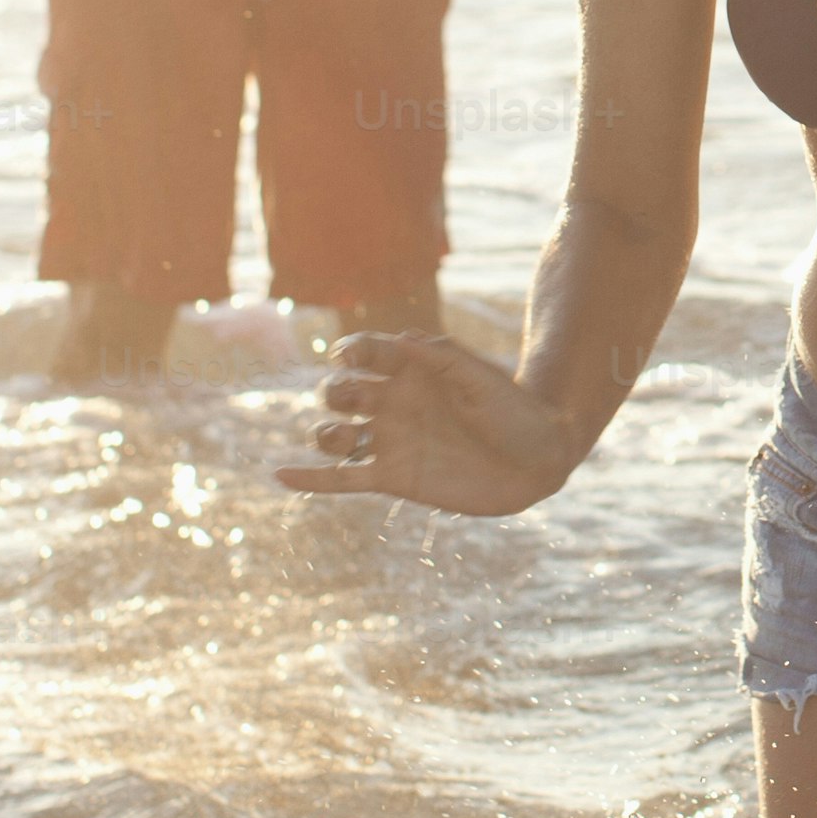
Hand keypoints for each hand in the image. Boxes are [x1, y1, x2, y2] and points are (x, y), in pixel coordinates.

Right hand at [279, 329, 575, 517]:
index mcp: (410, 369)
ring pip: (336, 435)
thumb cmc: (514, 410)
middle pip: (341, 392)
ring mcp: (390, 440)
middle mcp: (393, 402)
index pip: (364, 352)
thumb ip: (440, 356)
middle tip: (355, 400)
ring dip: (325, 433)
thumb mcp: (480, 377)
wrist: (537, 459)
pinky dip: (310, 479)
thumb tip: (399, 339)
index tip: (350, 357)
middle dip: (336, 392)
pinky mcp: (393, 478)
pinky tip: (279, 474)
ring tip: (340, 436)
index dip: (350, 351)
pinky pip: (343, 478)